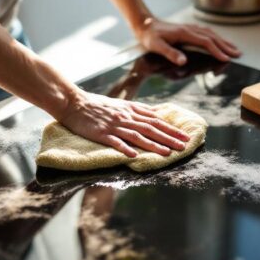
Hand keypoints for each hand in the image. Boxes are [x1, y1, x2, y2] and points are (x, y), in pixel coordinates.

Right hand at [58, 91, 189, 156]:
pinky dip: (124, 148)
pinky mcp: (100, 133)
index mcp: (130, 110)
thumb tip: (156, 114)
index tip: (184, 136)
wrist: (74, 103)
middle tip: (184, 145)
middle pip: (151, 128)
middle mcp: (125, 117)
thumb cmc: (97, 104)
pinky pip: (114, 141)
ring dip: (153, 144)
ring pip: (136, 135)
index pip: (155, 120)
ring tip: (167, 152)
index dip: (171, 128)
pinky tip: (134, 156)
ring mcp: (113, 125)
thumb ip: (138, 110)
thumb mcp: (121, 104)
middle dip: (169, 137)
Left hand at [134, 18, 240, 65]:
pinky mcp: (189, 29)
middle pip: (212, 37)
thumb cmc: (150, 37)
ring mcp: (190, 28)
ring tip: (234, 49)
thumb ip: (170, 53)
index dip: (216, 51)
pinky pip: (207, 33)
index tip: (226, 58)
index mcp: (185, 33)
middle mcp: (190, 29)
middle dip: (226, 46)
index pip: (205, 42)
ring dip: (223, 41)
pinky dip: (216, 38)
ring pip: (211, 34)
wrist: (145, 24)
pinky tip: (220, 41)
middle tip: (238, 54)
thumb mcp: (156, 46)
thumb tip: (183, 62)